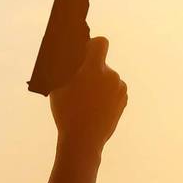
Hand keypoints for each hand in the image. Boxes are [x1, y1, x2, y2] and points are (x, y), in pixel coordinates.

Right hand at [50, 36, 127, 153]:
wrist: (84, 139)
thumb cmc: (67, 111)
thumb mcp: (58, 85)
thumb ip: (65, 65)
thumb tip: (67, 52)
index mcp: (94, 68)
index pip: (101, 43)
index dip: (92, 46)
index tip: (85, 54)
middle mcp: (111, 75)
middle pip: (102, 64)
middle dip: (93, 70)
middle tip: (80, 85)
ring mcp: (119, 88)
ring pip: (108, 78)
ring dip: (100, 83)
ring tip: (87, 101)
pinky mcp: (124, 100)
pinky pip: (114, 90)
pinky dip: (106, 95)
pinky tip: (96, 107)